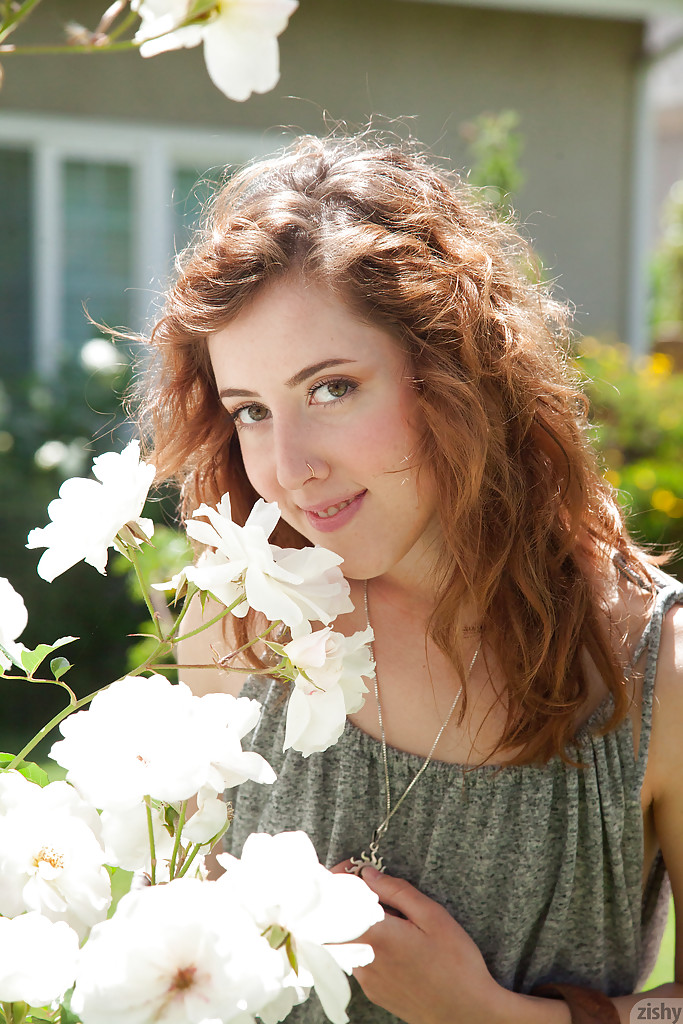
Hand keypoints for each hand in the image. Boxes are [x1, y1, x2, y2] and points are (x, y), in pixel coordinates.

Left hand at [329, 861, 505, 1023]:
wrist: (466, 1013)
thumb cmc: (456, 964)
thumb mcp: (433, 916)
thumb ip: (397, 891)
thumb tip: (369, 874)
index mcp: (378, 936)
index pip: (338, 903)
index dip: (337, 880)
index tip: (351, 869)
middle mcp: (365, 959)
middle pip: (337, 922)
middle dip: (348, 900)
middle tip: (370, 889)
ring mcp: (367, 979)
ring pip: (347, 941)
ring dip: (359, 923)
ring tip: (391, 919)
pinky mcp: (373, 992)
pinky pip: (358, 959)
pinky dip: (367, 944)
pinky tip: (394, 944)